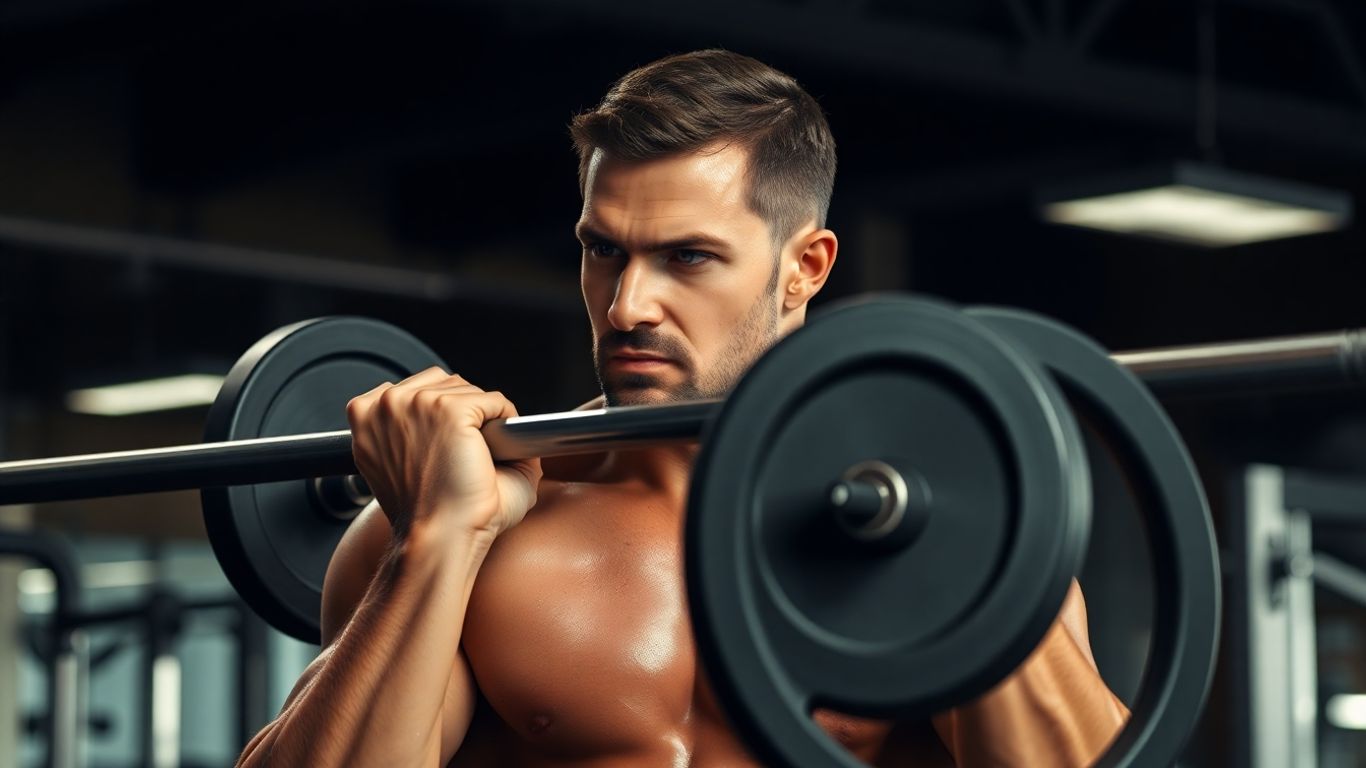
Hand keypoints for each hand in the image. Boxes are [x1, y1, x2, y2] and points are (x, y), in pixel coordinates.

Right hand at [346, 368, 541, 539]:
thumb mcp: (402, 461)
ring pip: (470, 392)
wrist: (438, 540)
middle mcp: (386, 404)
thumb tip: (449, 412)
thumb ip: (422, 428)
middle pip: (444, 384)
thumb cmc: (425, 517)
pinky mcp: (450, 410)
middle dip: (463, 415)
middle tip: (467, 456)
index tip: (447, 447)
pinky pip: (495, 402)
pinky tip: (496, 452)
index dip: (439, 418)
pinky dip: (506, 424)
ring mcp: (417, 403)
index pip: (415, 390)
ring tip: (478, 458)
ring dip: (483, 421)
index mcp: (366, 416)